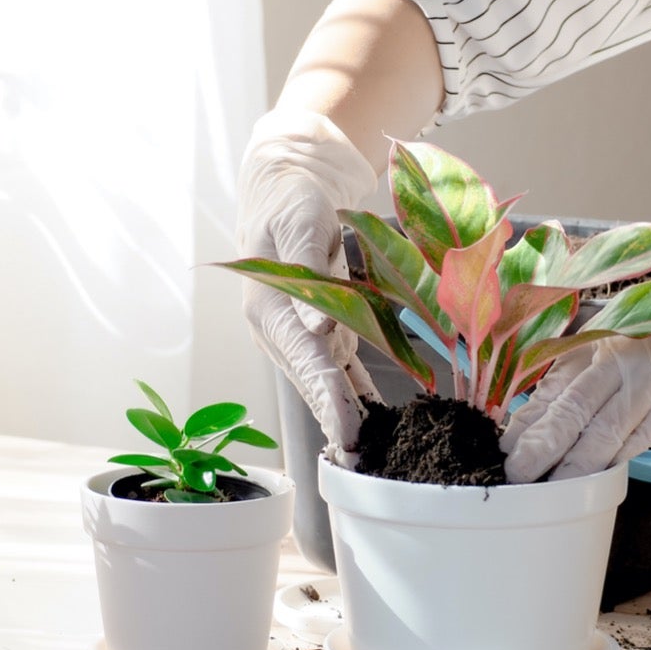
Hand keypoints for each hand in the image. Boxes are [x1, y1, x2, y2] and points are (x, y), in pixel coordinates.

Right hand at [235, 109, 380, 464]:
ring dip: (347, 419)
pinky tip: (380, 423)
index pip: (305, 362)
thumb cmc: (291, 200)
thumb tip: (318, 327)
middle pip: (315, 383)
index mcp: (269, 309)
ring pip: (327, 384)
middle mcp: (282, 331)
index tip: (347, 432)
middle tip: (361, 462)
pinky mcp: (324, 331)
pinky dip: (358, 398)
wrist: (287, 186)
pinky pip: (341, 370)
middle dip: (337, 423)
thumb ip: (307, 272)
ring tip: (370, 457)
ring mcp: (303, 334)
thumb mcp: (299, 224)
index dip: (327, 400)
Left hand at [500, 264, 650, 482]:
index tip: (497, 454)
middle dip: (537, 446)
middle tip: (514, 476)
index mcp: (589, 347)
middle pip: (566, 407)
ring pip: (600, 428)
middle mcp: (612, 357)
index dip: (520, 426)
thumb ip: (577, 391)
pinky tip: (594, 482)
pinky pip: (636, 438)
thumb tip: (530, 430)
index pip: (545, 390)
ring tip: (547, 488)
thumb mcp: (614, 368)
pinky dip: (613, 462)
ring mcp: (644, 378)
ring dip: (571, 464)